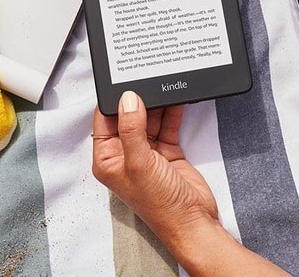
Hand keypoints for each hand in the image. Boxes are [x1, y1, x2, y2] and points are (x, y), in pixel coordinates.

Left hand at [92, 92, 216, 241]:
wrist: (194, 221)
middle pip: (128, 117)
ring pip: (149, 118)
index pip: (104, 121)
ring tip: (162, 85)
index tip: (123, 81)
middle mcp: (125, 155)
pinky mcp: (167, 151)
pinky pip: (167, 125)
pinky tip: (176, 98)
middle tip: (146, 79)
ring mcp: (147, 153)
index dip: (113, 102)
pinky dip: (172, 112)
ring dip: (156, 104)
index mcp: (108, 160)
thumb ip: (131, 128)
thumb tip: (127, 99)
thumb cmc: (160, 205)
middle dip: (138, 99)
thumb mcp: (140, 163)